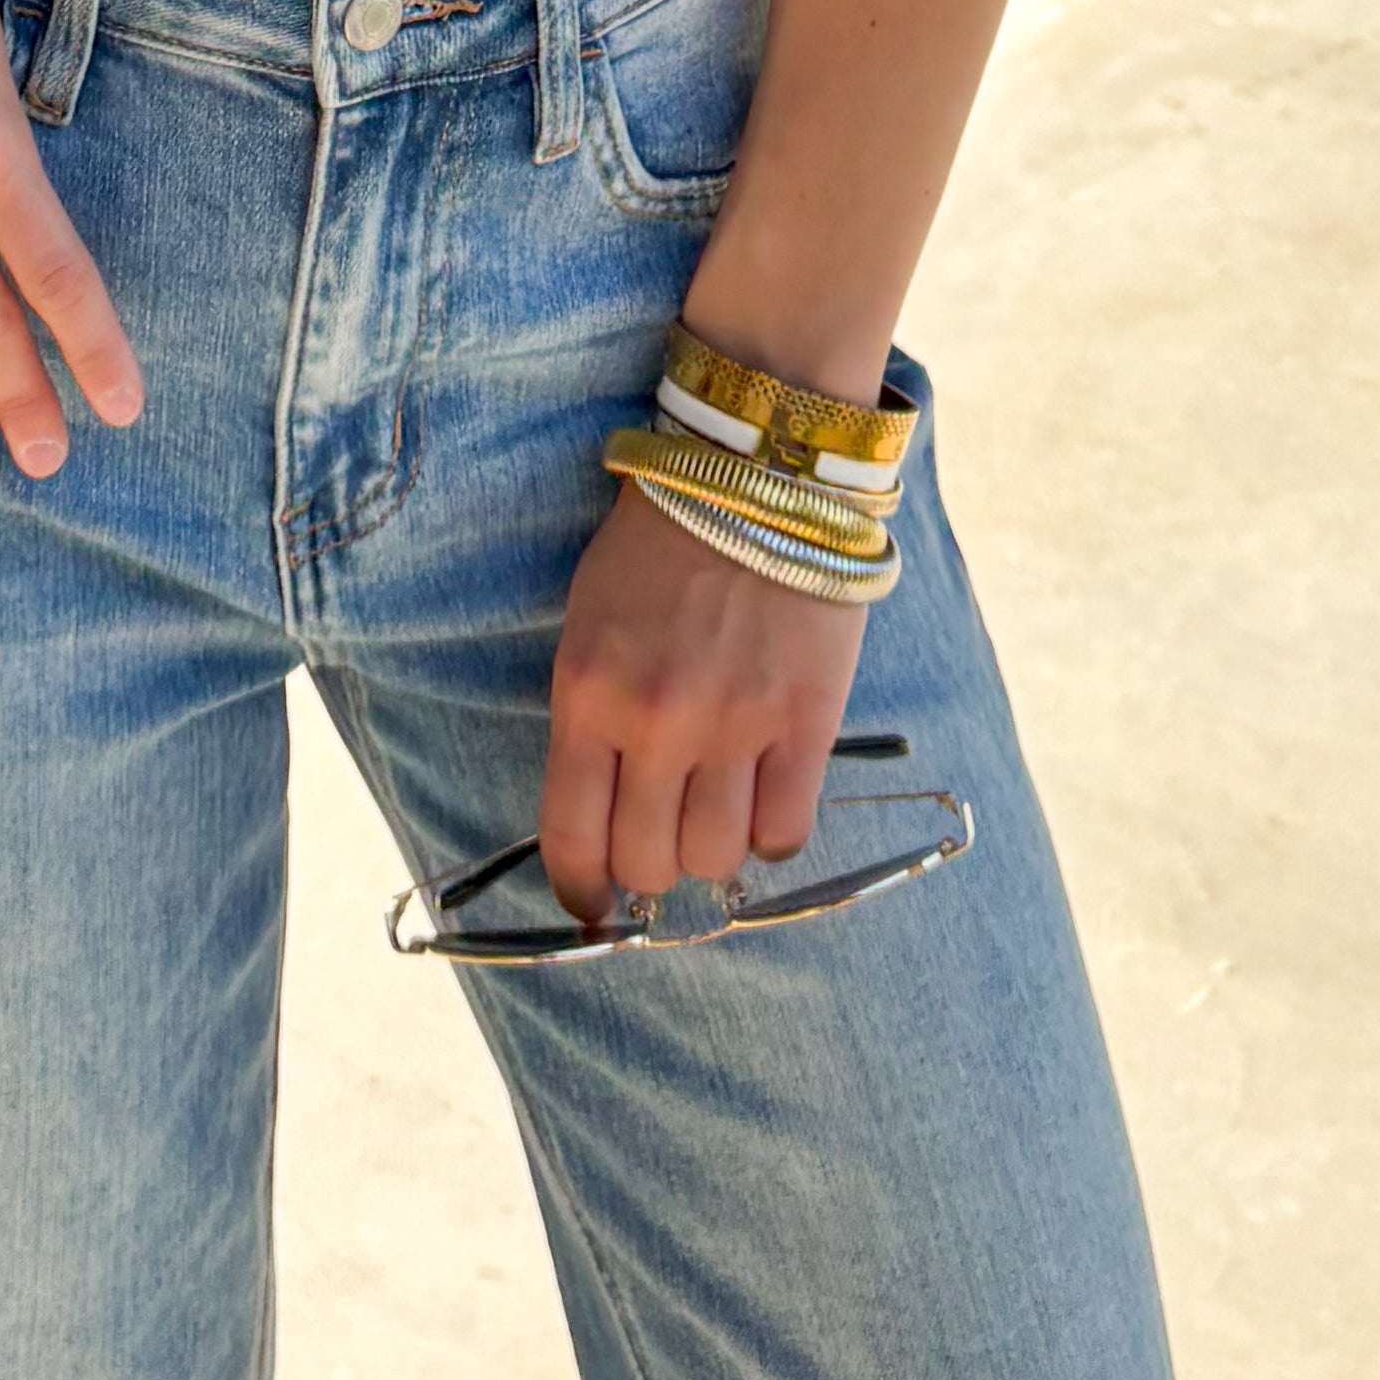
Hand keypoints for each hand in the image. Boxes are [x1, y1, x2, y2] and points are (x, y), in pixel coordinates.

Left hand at [538, 484, 863, 919]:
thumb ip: (589, 719)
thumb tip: (600, 819)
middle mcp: (657, 722)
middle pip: (649, 864)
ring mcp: (736, 725)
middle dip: (649, 867)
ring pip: (716, 859)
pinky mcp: (806, 721)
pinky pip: (786, 831)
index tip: (592, 904)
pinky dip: (773, 833)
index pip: (572, 838)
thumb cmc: (657, 548)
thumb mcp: (588, 625)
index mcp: (588, 695)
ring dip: (712, 849)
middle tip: (661, 836)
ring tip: (716, 806)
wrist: (755, 476)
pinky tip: (765, 797)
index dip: (580, 890)